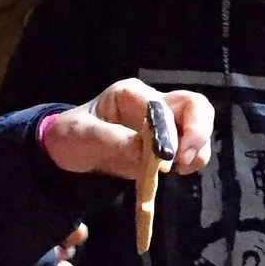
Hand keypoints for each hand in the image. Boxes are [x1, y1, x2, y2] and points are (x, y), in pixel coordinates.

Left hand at [43, 82, 213, 180]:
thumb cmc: (71, 137)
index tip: (166, 158)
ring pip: (199, 125)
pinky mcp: (166, 144)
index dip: (170, 131)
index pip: (163, 106)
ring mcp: (163, 124)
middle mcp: (153, 104)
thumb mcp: (84, 137)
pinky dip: (194, 159)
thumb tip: (151, 156)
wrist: (65, 153)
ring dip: (199, 148)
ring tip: (184, 169)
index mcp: (132, 94)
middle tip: (185, 162)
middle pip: (194, 106)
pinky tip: (181, 172)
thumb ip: (115, 143)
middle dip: (198, 132)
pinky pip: (192, 146)